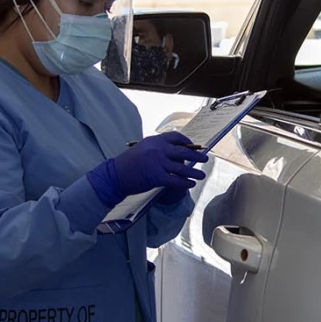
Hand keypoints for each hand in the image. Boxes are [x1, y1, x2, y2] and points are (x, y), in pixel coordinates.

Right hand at [88, 132, 207, 206]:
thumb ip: (158, 149)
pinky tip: (190, 184)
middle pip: (183, 151)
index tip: (193, 146)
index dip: (187, 142)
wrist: (115, 175)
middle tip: (205, 159)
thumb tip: (176, 154)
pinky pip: (175, 180)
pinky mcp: (156, 176)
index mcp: (154, 141)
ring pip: (182, 167)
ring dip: (194, 172)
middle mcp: (158, 149)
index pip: (176, 137)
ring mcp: (158, 163)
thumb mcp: (143, 149)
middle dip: (196, 156)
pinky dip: (185, 183)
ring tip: (201, 175)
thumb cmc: (128, 164)